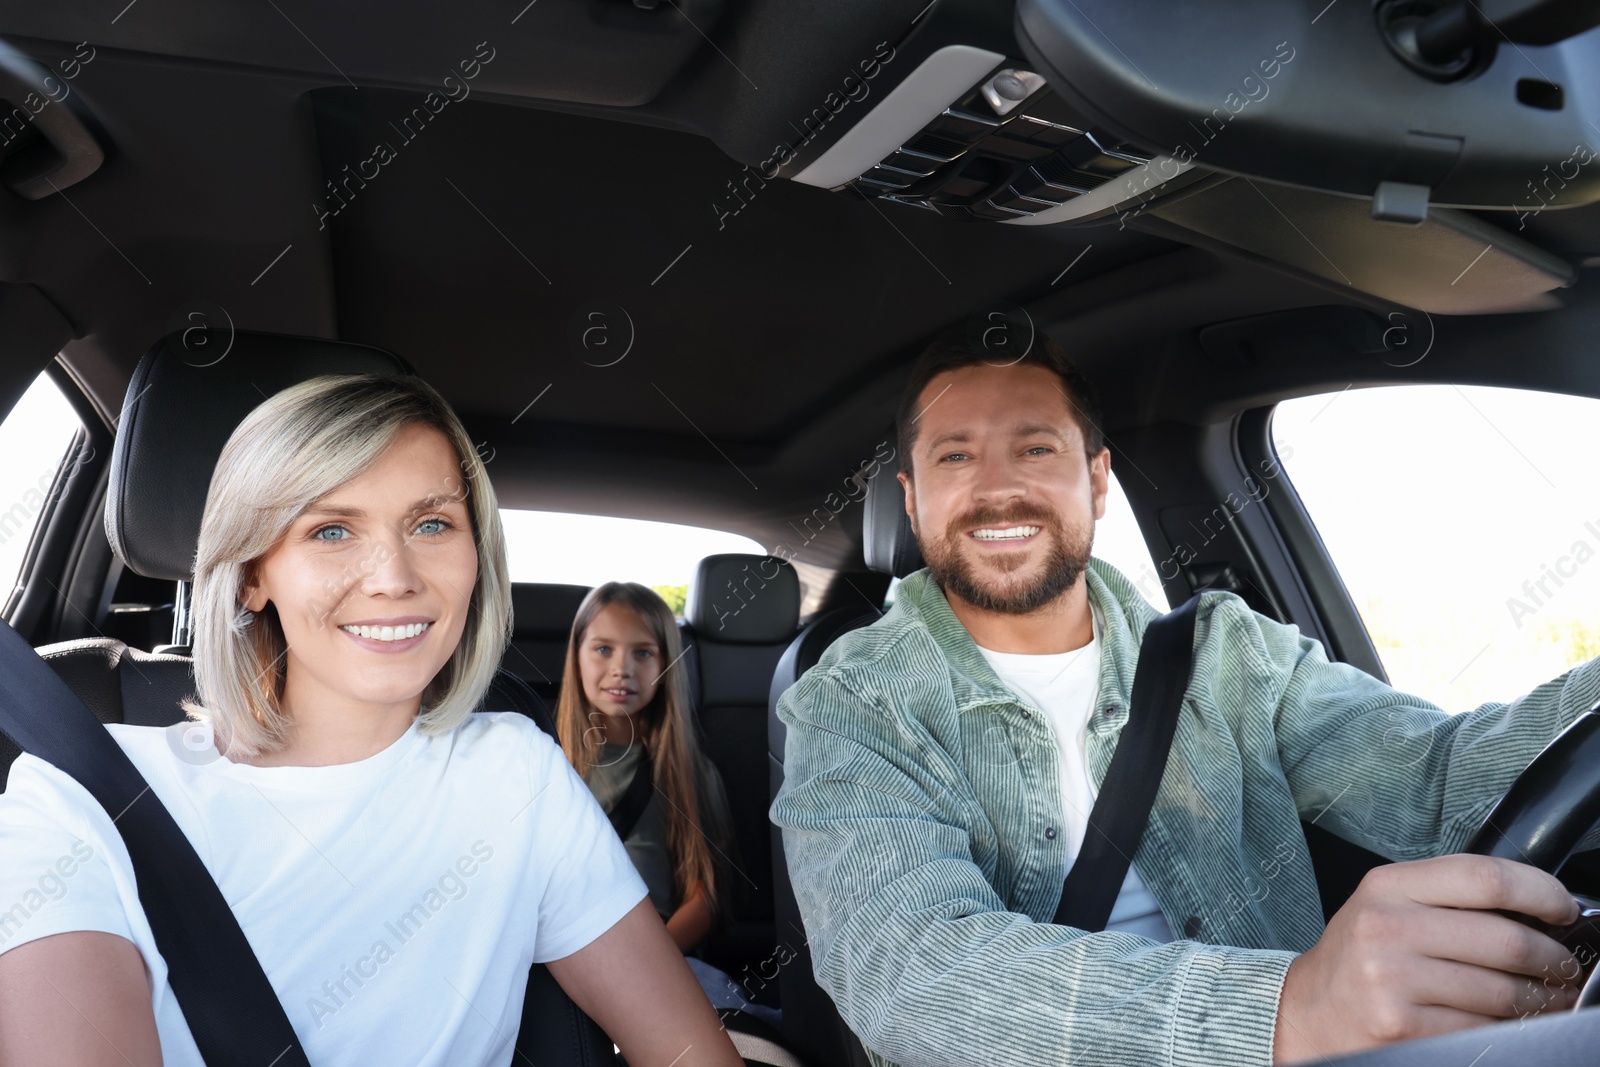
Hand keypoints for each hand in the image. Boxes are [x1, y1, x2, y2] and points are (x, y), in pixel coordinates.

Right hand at [1273, 854, 1582, 1063]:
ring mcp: (1391, 980)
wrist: (1306, 1011)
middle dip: (1552, 958)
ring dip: (1538, 999)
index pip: (1484, 878)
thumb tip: (1536, 909)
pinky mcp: (1401, 1027)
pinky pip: (1481, 1027)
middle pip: (1505, 938)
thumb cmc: (1358, 957)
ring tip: (1544, 997)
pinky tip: (1507, 1021)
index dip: (1540, 891)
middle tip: (1564, 965)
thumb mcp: (1387, 906)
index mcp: (1387, 886)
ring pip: (1502, 990)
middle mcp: (1385, 928)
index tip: (1563, 908)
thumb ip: (1447, 897)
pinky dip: (1506, 1028)